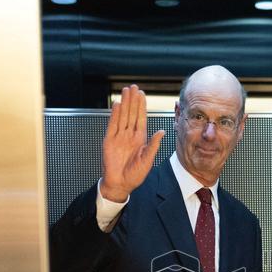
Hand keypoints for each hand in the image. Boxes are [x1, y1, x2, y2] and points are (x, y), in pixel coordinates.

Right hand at [100, 85, 165, 201]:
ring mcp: (119, 137)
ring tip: (126, 91)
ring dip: (125, 103)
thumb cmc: (135, 175)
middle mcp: (130, 136)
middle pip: (132, 114)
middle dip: (133, 100)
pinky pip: (113, 124)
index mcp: (140, 139)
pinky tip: (117, 104)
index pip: (141, 119)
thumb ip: (154, 145)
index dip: (141, 106)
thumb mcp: (148, 160)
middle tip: (134, 87)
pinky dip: (115, 114)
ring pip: (123, 116)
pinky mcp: (110, 140)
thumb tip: (162, 132)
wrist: (120, 184)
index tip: (142, 95)